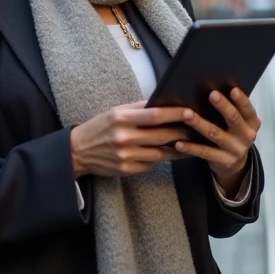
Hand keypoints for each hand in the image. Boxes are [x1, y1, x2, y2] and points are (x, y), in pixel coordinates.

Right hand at [70, 101, 191, 177]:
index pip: (155, 115)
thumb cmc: (100, 127)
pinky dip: (160, 157)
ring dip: (177, 148)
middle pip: (162, 135)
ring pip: (160, 153)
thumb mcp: (115, 112)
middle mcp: (124, 138)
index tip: (190, 112)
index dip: (175, 114)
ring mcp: (126, 156)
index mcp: (121, 119)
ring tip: (188, 142)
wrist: (78, 151)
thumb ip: (138, 108)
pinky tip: (168, 153)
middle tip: (196, 128)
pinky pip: (151, 163)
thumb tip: (163, 103)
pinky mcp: (127, 170)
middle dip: (181, 132)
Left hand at [174, 87, 260, 195]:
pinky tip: (179, 143)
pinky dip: (191, 147)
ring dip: (200, 124)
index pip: (248, 110)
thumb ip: (232, 109)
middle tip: (212, 94)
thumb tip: (212, 88)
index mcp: (252, 123)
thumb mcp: (238, 123)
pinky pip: (205, 152)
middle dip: (223, 106)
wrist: (236, 163)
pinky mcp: (224, 161)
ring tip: (187, 115)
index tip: (233, 89)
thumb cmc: (233, 133)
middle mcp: (247, 136)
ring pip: (215, 134)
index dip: (242, 100)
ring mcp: (235, 150)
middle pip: (234, 119)